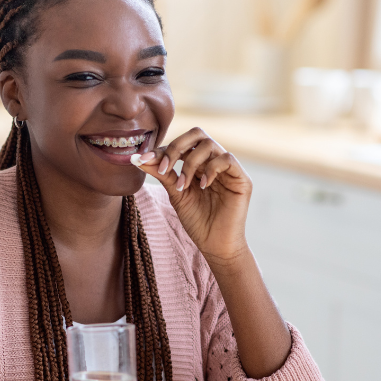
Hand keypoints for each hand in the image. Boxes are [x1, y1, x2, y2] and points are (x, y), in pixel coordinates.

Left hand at [131, 127, 250, 263]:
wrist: (215, 246)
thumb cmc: (197, 221)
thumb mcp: (176, 194)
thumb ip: (162, 173)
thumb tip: (137, 158)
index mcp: (199, 164)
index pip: (182, 145)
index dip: (162, 149)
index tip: (143, 160)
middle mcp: (214, 162)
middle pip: (198, 134)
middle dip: (177, 146)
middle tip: (165, 167)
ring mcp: (229, 170)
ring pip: (210, 145)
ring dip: (190, 163)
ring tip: (183, 185)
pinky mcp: (242, 179)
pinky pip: (227, 159)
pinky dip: (211, 168)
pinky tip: (203, 185)